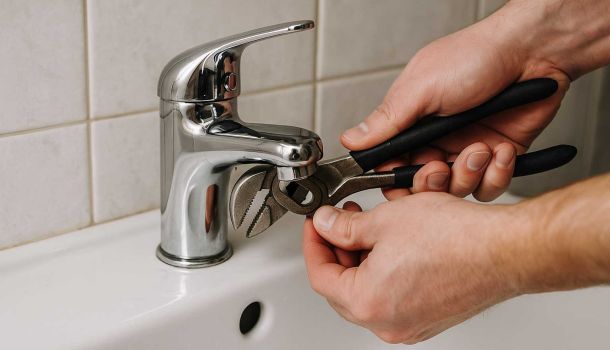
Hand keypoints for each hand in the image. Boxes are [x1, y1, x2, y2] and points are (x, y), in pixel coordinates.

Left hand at [302, 196, 523, 343]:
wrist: (506, 250)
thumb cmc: (457, 239)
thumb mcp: (386, 220)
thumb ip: (344, 227)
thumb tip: (325, 225)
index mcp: (368, 302)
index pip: (320, 275)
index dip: (313, 244)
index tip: (315, 225)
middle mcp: (387, 323)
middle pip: (342, 287)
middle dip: (337, 252)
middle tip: (339, 223)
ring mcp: (410, 325)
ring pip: (367, 293)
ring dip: (360, 261)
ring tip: (369, 229)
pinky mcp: (429, 319)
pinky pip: (392, 298)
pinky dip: (383, 273)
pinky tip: (392, 247)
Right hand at [341, 2, 571, 200]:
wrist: (533, 51)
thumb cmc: (475, 58)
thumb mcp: (421, 88)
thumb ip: (387, 120)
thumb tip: (350, 140)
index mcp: (412, 124)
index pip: (391, 164)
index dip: (394, 178)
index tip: (399, 180)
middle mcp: (437, 141)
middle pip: (421, 185)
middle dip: (430, 183)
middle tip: (439, 167)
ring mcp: (467, 151)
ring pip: (456, 191)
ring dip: (468, 174)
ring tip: (480, 148)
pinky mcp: (497, 159)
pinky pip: (489, 187)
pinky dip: (497, 173)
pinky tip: (502, 150)